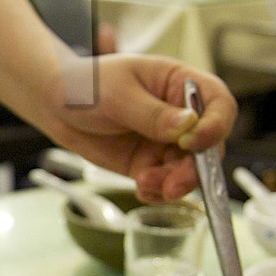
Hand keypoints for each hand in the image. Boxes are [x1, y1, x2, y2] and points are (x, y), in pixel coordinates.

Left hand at [33, 55, 235, 202]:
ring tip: (147, 183)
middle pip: (210, 145)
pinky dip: (157, 191)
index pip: (218, 103)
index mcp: (180, 84)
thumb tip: (188, 126)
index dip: (216, 125)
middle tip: (173, 183)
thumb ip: (152, 113)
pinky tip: (142, 187)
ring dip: (175, 184)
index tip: (195, 142)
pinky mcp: (150, 163)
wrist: (57, 105)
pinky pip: (165, 184)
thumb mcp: (118, 94)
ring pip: (189, 170)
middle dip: (195, 168)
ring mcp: (167, 142)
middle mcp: (181, 115)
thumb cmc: (88, 84)